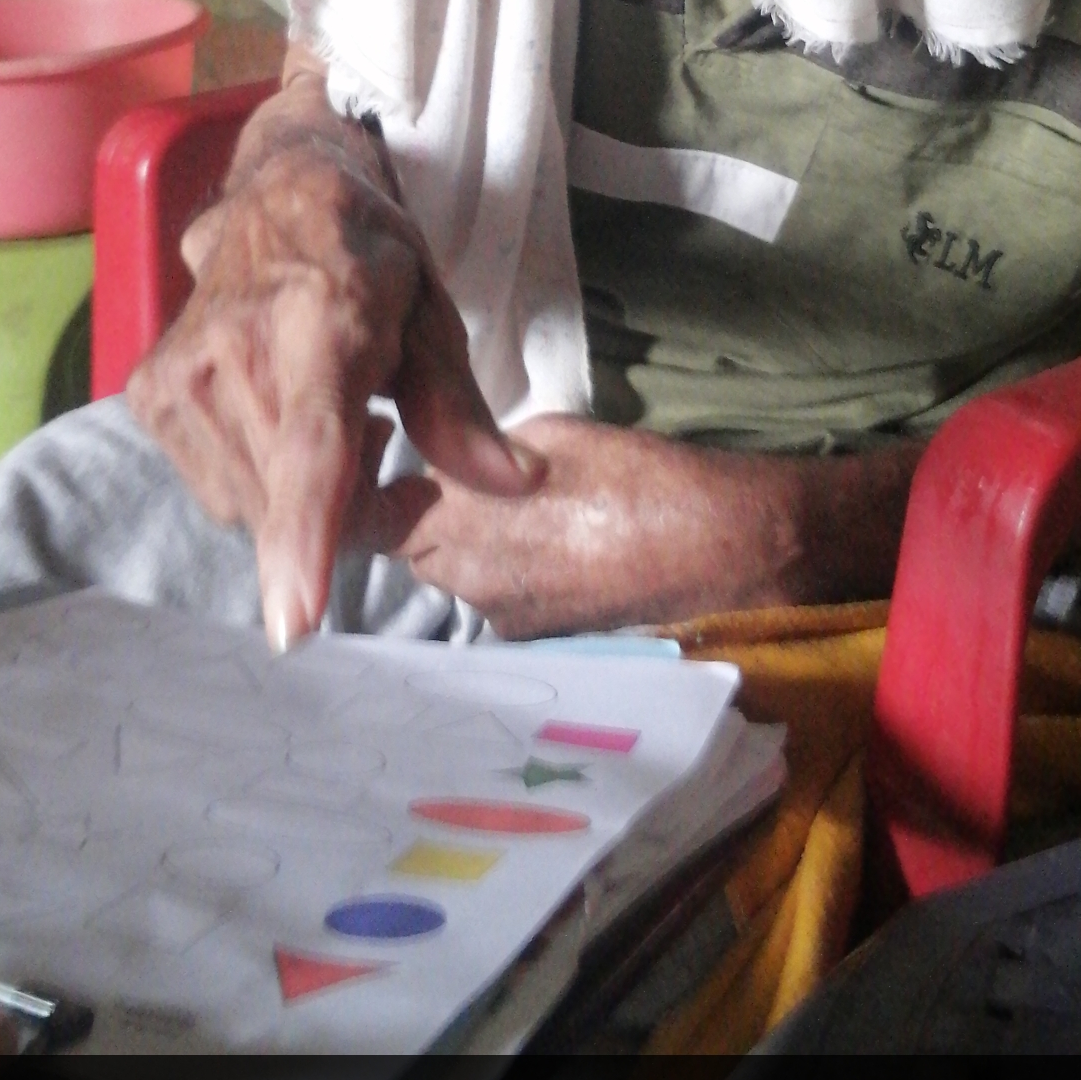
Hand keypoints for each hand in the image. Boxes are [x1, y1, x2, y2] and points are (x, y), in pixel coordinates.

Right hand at [126, 64, 538, 646]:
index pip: (311, 445)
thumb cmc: (366, 256)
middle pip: (294, 500)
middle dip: (351, 511)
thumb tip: (513, 481)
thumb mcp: (432, 311)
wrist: (273, 194)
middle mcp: (234, 347)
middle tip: (387, 445)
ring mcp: (179, 374)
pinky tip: (282, 421)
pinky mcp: (150, 396)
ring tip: (331, 421)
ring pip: (254, 509)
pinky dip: (259, 481)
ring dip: (302, 499)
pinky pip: (218, 493)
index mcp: (321, 318)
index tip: (296, 618)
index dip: (305, 535)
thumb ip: (460, 406)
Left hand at [359, 419, 923, 635]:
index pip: (360, 523)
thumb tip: (446, 466)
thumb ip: (477, 454)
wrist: (725, 553)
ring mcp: (504, 623)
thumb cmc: (639, 478)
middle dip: (415, 513)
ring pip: (453, 577)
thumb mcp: (548, 437)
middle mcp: (465, 587)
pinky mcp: (541, 642)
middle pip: (406, 551)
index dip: (356, 490)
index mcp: (456, 526)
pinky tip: (554, 544)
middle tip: (449, 469)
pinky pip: (499, 599)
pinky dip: (509, 572)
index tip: (375, 451)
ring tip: (516, 507)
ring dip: (463, 544)